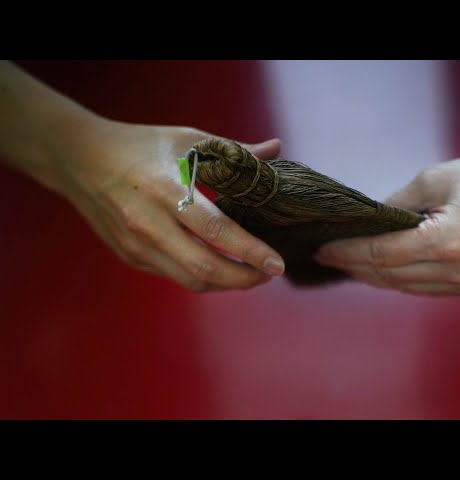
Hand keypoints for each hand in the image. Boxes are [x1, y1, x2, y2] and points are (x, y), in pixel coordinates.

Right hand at [53, 118, 285, 291]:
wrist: (80, 159)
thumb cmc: (140, 146)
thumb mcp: (187, 140)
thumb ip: (234, 150)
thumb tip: (276, 149)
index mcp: (165, 190)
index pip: (215, 230)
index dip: (250, 251)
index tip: (277, 263)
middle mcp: (148, 224)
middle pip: (204, 268)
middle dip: (244, 278)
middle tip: (270, 273)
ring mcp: (136, 245)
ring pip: (190, 280)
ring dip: (226, 283)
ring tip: (251, 273)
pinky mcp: (130, 257)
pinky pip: (174, 276)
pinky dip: (203, 277)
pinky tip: (221, 267)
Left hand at [315, 146, 459, 295]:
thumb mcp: (432, 179)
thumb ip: (394, 206)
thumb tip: (366, 223)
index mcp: (446, 242)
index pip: (381, 254)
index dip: (348, 252)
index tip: (323, 248)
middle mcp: (457, 271)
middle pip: (389, 276)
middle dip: (355, 266)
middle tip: (328, 255)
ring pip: (405, 287)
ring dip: (374, 276)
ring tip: (349, 261)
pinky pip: (425, 288)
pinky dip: (400, 279)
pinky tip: (382, 268)